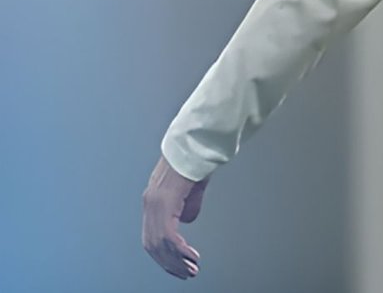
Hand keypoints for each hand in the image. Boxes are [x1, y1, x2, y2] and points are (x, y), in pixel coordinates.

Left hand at [141, 156, 207, 278]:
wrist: (196, 143)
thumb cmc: (195, 160)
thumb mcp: (191, 187)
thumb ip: (188, 205)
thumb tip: (187, 221)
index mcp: (154, 200)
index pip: (152, 237)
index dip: (163, 256)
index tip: (177, 266)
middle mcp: (150, 204)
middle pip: (153, 245)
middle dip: (170, 264)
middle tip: (186, 274)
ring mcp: (155, 204)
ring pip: (160, 244)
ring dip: (176, 260)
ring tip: (191, 270)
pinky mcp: (165, 203)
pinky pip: (169, 235)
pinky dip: (180, 250)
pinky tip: (192, 256)